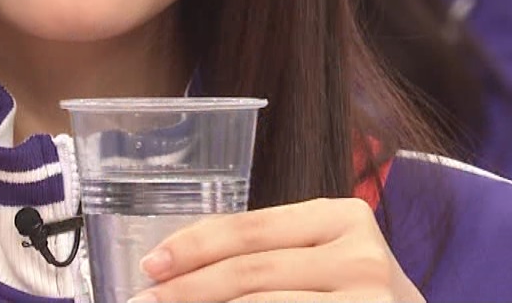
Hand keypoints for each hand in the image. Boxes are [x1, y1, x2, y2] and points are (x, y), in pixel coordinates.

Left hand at [130, 198, 424, 302]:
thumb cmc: (357, 294)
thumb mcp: (324, 258)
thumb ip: (268, 252)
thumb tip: (180, 264)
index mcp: (344, 217)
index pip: (252, 229)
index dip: (194, 245)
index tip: (151, 264)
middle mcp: (362, 257)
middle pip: (251, 272)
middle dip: (187, 289)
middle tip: (144, 300)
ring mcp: (367, 301)